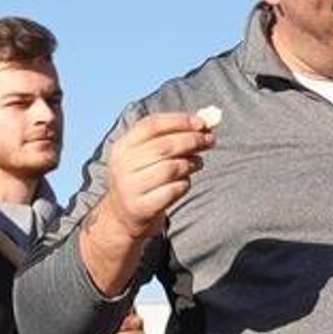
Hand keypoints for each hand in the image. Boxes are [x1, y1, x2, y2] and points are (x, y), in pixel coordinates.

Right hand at [100, 112, 215, 242]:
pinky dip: (185, 184)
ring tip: (197, 163)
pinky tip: (184, 182)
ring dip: (191, 163)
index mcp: (122, 146)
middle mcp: (122, 165)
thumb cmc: (144, 175)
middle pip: (164, 146)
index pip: (151, 125)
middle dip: (192, 141)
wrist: (124, 213)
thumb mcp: (147, 154)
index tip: (202, 123)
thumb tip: (208, 120)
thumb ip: (172, 135)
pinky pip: (173, 190)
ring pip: (171, 168)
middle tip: (210, 140)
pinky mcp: (142, 206)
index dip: (179, 121)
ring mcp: (130, 187)